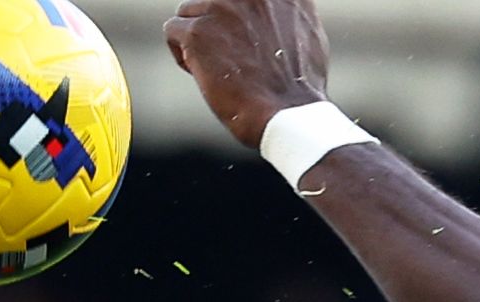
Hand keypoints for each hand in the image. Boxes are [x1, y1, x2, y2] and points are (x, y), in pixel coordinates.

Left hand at [162, 0, 330, 150]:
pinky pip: (172, 30)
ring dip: (198, 38)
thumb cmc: (299, 84)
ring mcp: (221, 7)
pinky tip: (201, 73)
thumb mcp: (306, 30)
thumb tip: (274, 12)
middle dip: (215, 25)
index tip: (241, 38)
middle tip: (230, 56)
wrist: (288, 113)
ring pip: (189, 12)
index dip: (235, 17)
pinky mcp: (198, 31)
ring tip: (218, 67)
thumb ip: (282, 12)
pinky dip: (182, 54)